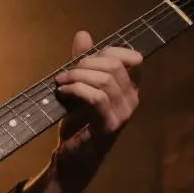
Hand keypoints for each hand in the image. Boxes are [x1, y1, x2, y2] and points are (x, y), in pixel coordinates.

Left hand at [52, 31, 142, 192]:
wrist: (70, 159)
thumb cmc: (78, 124)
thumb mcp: (79, 87)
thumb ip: (82, 62)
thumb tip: (83, 34)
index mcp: (130, 89)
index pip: (132, 58)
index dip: (107, 51)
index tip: (84, 60)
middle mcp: (132, 100)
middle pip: (115, 65)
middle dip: (85, 63)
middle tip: (65, 74)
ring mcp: (123, 115)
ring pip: (104, 80)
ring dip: (76, 76)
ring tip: (60, 83)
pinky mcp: (108, 127)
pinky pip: (97, 98)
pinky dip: (76, 90)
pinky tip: (62, 92)